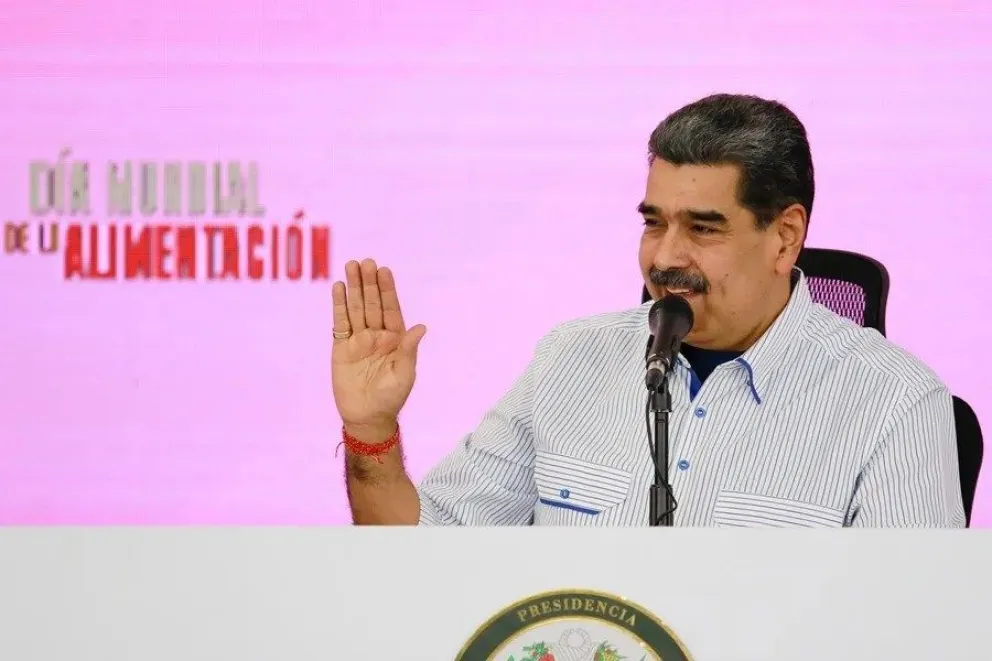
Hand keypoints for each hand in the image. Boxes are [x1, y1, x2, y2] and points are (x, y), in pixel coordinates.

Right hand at [331, 259, 426, 437]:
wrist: (367, 416)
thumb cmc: (391, 397)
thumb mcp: (404, 373)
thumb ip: (409, 350)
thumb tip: (421, 327)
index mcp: (396, 339)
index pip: (391, 308)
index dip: (387, 289)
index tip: (384, 270)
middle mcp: (377, 335)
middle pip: (372, 303)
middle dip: (369, 282)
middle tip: (365, 261)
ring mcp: (358, 340)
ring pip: (355, 308)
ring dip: (354, 288)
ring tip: (351, 266)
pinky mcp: (341, 347)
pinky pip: (340, 323)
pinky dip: (339, 305)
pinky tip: (338, 288)